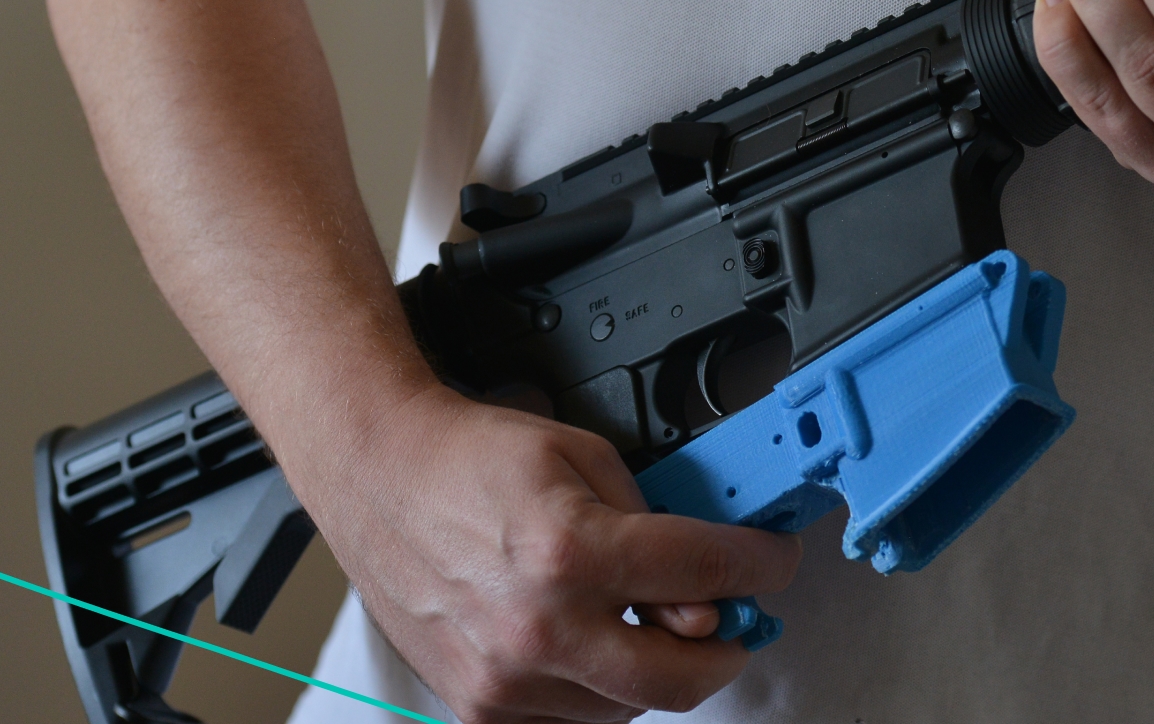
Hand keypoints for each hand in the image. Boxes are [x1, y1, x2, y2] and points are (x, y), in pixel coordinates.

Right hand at [290, 382, 801, 722]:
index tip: (774, 563)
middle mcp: (537, 626)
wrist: (379, 474)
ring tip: (642, 618)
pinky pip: (573, 720)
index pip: (705, 574)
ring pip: (630, 708)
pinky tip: (592, 642)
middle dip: (727, 650)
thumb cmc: (469, 460)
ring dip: (656, 668)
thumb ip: (654, 523)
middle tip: (735, 622)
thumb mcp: (584, 456)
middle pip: (679, 678)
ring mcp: (505, 677)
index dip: (761, 566)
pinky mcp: (480, 706)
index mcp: (568, 549)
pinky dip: (599, 690)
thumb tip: (706, 592)